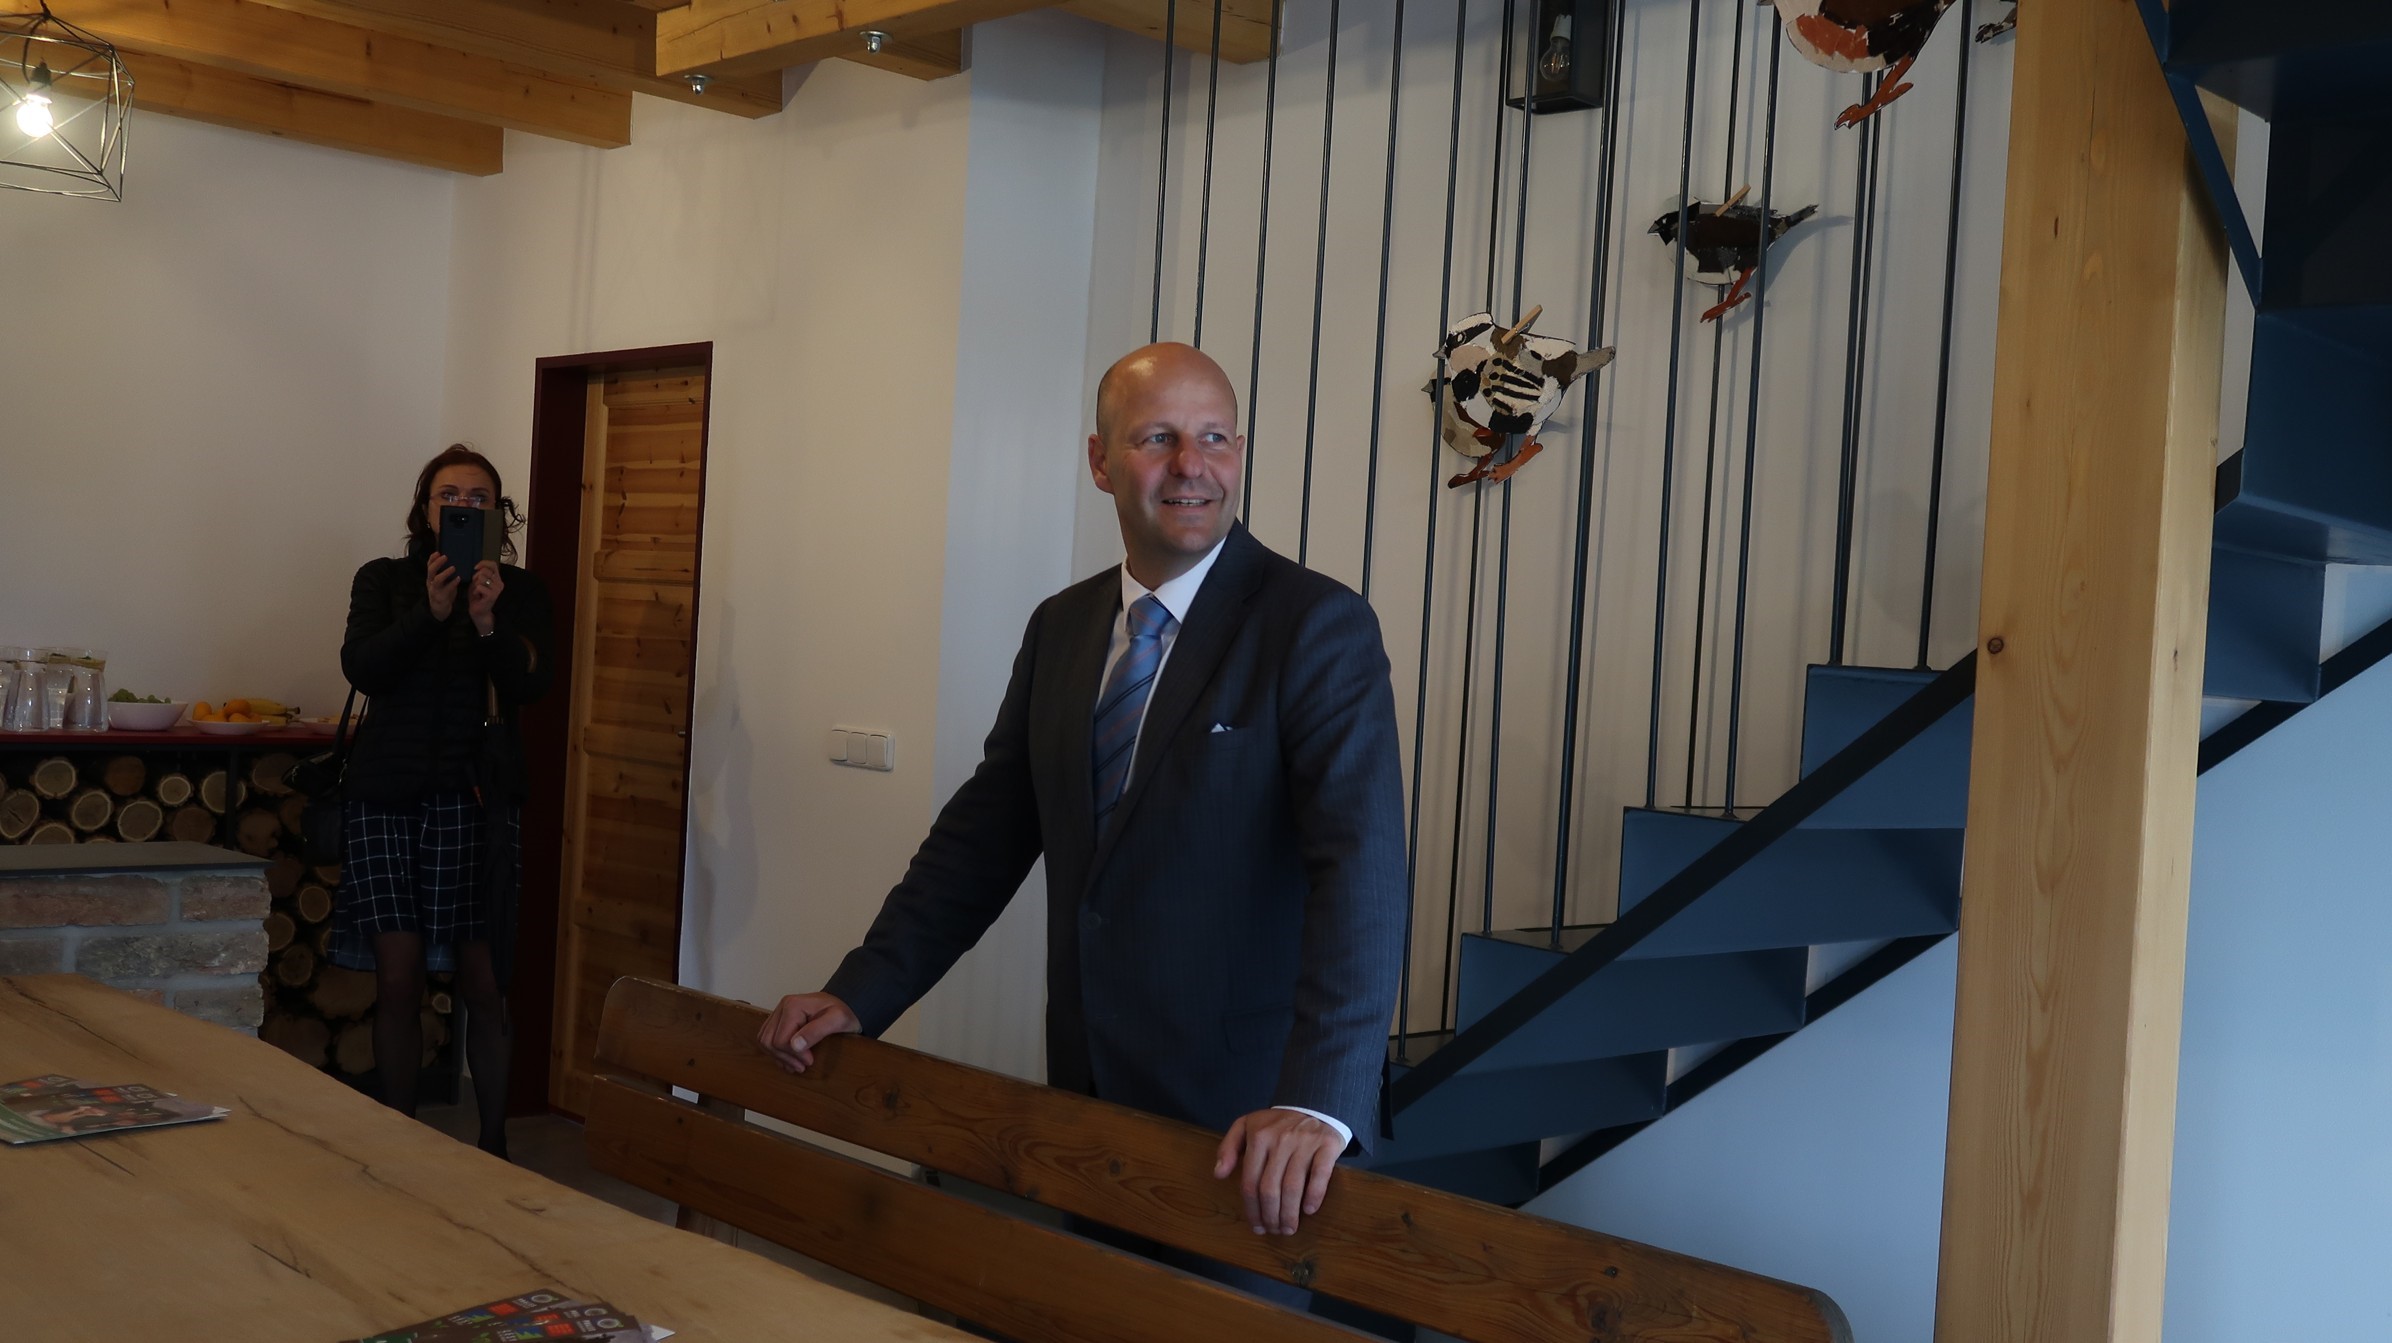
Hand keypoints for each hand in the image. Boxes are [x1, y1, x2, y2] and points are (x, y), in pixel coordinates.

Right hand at [425, 553, 461, 621]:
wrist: (439, 610)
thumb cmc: (442, 593)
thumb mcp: (441, 583)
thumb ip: (444, 574)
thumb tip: (453, 561)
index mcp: (430, 578)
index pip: (429, 566)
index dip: (432, 559)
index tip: (437, 552)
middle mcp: (431, 583)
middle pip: (431, 571)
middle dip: (437, 563)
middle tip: (445, 557)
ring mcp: (435, 590)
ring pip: (437, 580)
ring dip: (445, 573)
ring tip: (453, 568)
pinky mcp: (441, 597)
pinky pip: (447, 589)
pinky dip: (453, 583)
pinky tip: (458, 579)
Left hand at [467, 560, 503, 634]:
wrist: (479, 612)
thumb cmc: (478, 597)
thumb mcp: (477, 583)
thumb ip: (479, 575)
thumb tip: (477, 567)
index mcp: (497, 578)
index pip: (493, 565)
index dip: (483, 563)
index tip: (475, 567)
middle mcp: (499, 583)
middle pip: (484, 571)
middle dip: (476, 577)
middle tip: (475, 585)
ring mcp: (497, 589)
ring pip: (481, 578)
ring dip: (475, 585)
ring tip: (477, 592)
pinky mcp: (492, 595)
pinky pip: (479, 586)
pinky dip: (475, 591)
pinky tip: (477, 596)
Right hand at [757, 992, 859, 1073]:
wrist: (848, 1004)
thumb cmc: (844, 1011)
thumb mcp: (837, 1021)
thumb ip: (816, 1031)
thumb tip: (795, 1045)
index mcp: (793, 1005)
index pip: (780, 1040)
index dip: (793, 1055)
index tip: (810, 1061)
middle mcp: (782, 1006)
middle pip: (768, 1041)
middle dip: (784, 1058)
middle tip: (802, 1067)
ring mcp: (779, 1012)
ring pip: (765, 1040)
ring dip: (778, 1057)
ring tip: (795, 1066)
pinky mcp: (780, 1019)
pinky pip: (768, 1038)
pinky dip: (776, 1052)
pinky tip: (790, 1060)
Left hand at [1213, 1108, 1343, 1234]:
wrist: (1314, 1104)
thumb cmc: (1277, 1123)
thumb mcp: (1246, 1126)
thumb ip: (1228, 1147)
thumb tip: (1218, 1174)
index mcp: (1258, 1137)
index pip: (1250, 1182)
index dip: (1251, 1209)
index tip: (1256, 1226)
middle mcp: (1280, 1140)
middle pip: (1270, 1189)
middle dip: (1270, 1216)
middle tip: (1274, 1231)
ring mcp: (1304, 1142)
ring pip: (1293, 1186)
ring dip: (1289, 1214)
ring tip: (1288, 1228)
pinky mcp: (1327, 1145)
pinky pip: (1320, 1175)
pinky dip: (1315, 1195)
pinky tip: (1309, 1210)